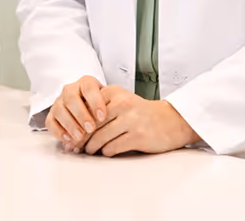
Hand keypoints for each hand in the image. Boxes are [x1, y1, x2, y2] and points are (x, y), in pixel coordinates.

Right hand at [45, 76, 107, 152]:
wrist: (90, 109)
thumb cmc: (101, 106)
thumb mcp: (108, 102)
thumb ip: (109, 107)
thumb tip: (110, 121)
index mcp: (86, 82)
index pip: (88, 87)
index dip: (95, 101)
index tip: (102, 117)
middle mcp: (70, 89)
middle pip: (71, 97)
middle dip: (81, 114)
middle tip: (90, 129)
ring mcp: (59, 102)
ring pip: (59, 109)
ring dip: (70, 124)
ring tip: (80, 137)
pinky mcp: (51, 115)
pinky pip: (50, 122)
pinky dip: (58, 131)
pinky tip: (69, 140)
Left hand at [84, 85, 199, 156]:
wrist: (170, 120)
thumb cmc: (141, 112)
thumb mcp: (121, 100)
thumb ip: (101, 106)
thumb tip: (77, 124)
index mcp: (115, 92)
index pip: (87, 109)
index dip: (78, 123)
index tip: (73, 133)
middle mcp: (122, 103)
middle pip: (92, 125)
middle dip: (82, 138)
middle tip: (76, 146)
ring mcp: (131, 120)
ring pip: (100, 138)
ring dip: (92, 147)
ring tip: (89, 150)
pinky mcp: (138, 137)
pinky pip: (112, 148)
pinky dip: (106, 152)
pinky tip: (106, 151)